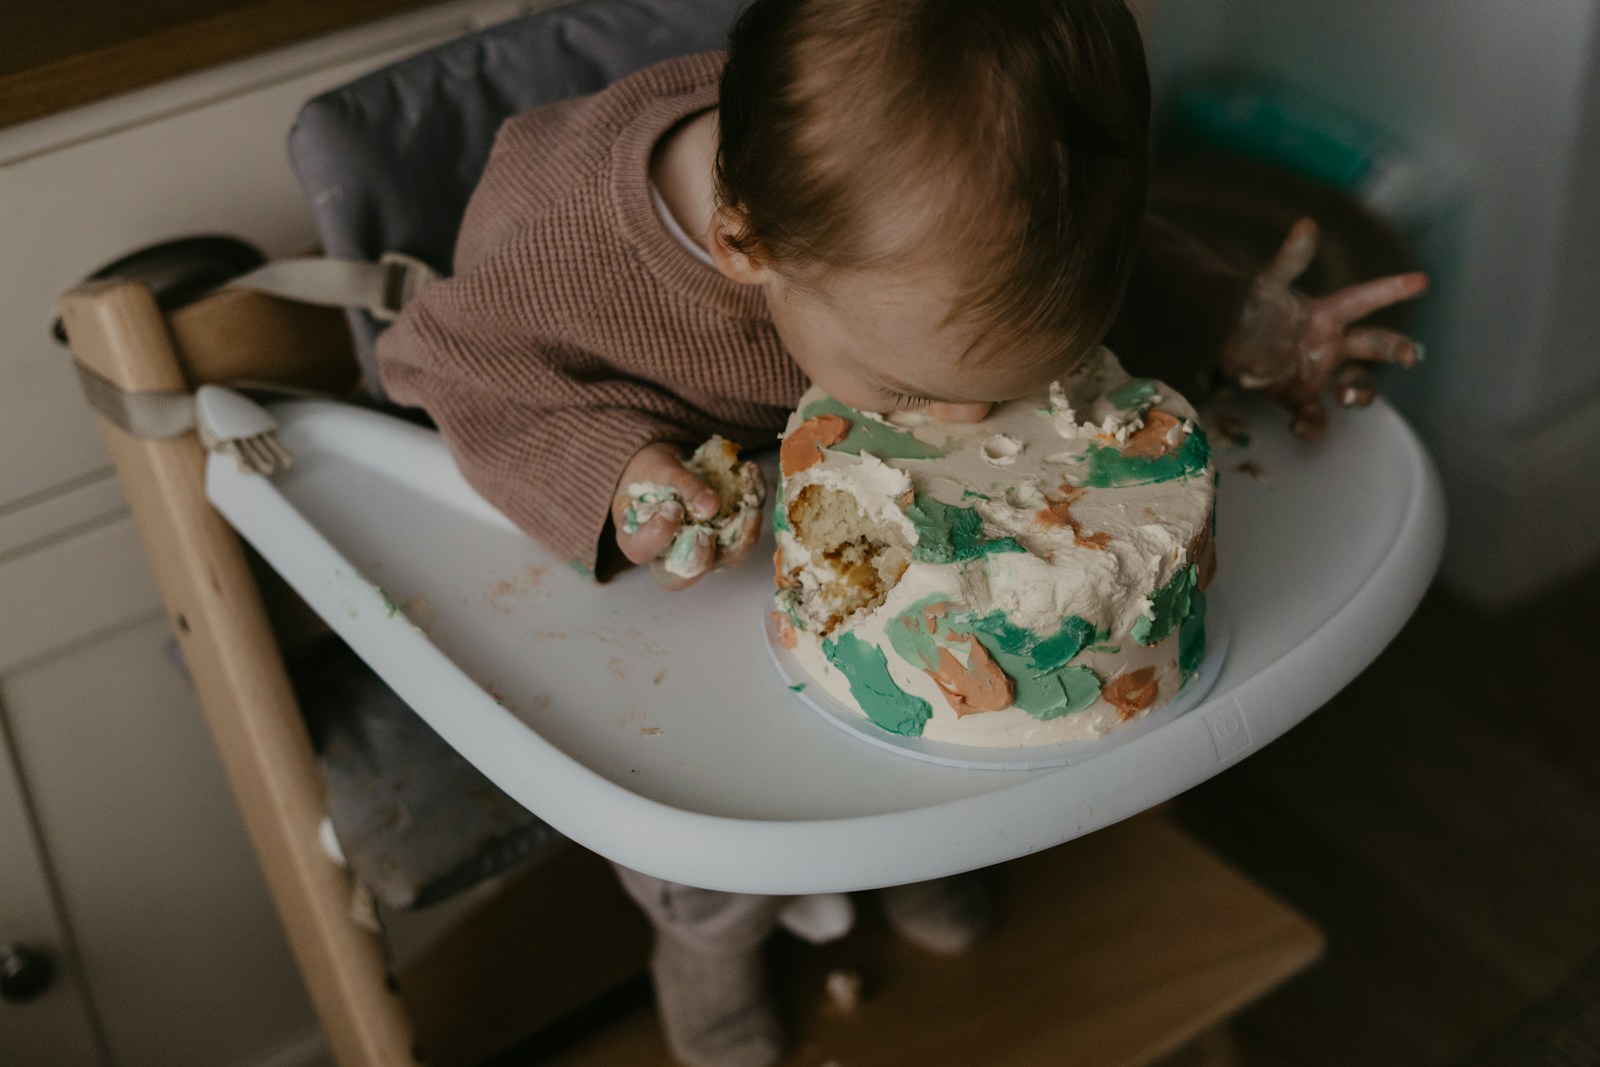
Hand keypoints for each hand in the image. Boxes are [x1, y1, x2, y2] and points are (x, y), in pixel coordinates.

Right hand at [611, 442, 762, 589]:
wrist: (668, 470)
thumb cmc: (652, 472)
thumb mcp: (659, 468)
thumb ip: (681, 484)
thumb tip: (710, 506)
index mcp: (636, 538)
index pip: (641, 550)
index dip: (657, 534)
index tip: (672, 508)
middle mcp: (667, 555)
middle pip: (682, 576)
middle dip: (699, 558)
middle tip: (706, 533)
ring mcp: (697, 552)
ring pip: (719, 563)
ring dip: (739, 543)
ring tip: (750, 515)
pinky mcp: (721, 544)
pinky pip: (739, 544)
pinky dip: (750, 525)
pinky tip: (754, 503)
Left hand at [1219, 217, 1428, 439]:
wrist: (1219, 335)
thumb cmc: (1246, 305)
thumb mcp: (1266, 284)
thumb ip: (1289, 261)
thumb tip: (1305, 225)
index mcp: (1326, 314)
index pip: (1365, 299)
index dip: (1391, 289)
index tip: (1422, 281)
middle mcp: (1328, 342)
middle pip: (1374, 345)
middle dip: (1396, 349)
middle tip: (1411, 356)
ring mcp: (1315, 371)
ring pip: (1355, 384)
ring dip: (1360, 392)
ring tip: (1345, 395)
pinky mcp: (1296, 397)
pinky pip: (1314, 417)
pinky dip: (1313, 427)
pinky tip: (1300, 428)